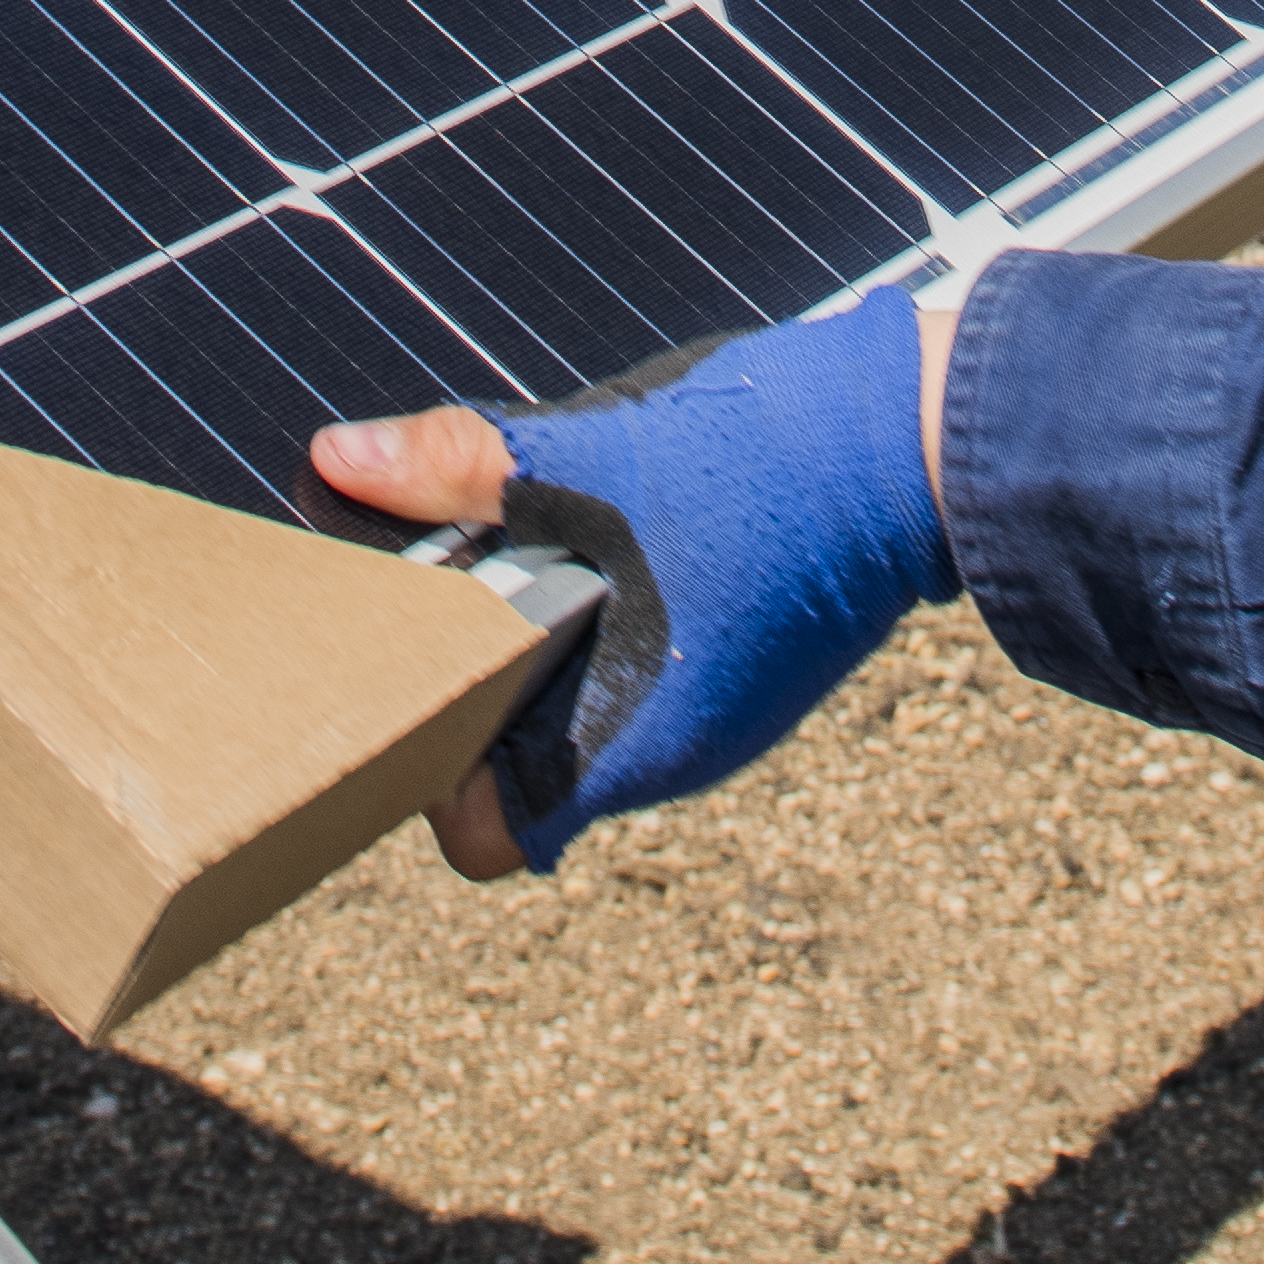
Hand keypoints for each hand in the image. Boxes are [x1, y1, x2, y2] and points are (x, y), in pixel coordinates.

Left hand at [308, 292, 950, 878]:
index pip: (488, 831)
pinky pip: (637, 648)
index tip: (406, 670)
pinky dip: (598, 597)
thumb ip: (463, 467)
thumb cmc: (770, 465)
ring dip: (534, 624)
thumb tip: (336, 457)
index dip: (430, 769)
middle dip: (472, 674)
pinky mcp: (742, 644)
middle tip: (440, 573)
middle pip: (522, 754)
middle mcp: (672, 746)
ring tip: (513, 522)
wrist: (928, 433)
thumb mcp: (593, 453)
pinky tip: (596, 511)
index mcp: (631, 741)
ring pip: (579, 693)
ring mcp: (714, 698)